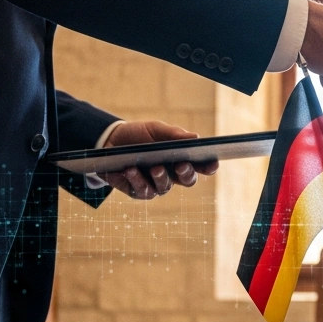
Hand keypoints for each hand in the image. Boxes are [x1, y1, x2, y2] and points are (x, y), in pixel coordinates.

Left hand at [96, 120, 216, 199]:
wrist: (109, 141)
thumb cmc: (138, 136)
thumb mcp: (155, 130)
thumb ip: (173, 134)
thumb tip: (195, 138)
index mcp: (181, 159)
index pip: (201, 166)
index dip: (209, 166)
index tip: (213, 163)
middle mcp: (172, 176)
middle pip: (188, 180)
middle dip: (187, 173)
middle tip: (181, 164)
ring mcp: (155, 185)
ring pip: (164, 187)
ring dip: (160, 177)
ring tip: (154, 167)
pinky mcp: (137, 192)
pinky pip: (140, 190)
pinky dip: (135, 179)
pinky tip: (129, 170)